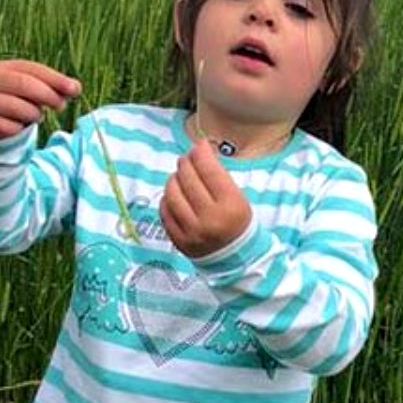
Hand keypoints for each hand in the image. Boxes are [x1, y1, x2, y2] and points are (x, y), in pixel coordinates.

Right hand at [0, 59, 80, 139]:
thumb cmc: (21, 100)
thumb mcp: (38, 91)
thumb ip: (57, 87)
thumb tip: (75, 87)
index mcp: (7, 68)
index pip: (34, 69)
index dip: (55, 79)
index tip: (74, 90)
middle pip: (24, 84)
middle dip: (48, 95)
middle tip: (61, 106)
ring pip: (17, 107)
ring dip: (34, 114)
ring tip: (37, 116)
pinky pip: (8, 127)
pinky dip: (19, 128)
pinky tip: (18, 126)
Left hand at [160, 139, 251, 258]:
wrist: (236, 257)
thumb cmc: (236, 220)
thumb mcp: (238, 197)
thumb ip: (218, 175)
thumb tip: (198, 150)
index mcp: (230, 205)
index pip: (209, 170)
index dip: (201, 153)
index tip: (199, 145)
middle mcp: (210, 218)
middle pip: (189, 179)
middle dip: (186, 162)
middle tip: (187, 158)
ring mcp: (192, 231)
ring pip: (173, 194)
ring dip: (174, 178)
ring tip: (179, 175)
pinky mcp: (179, 241)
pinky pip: (165, 212)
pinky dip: (167, 198)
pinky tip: (173, 194)